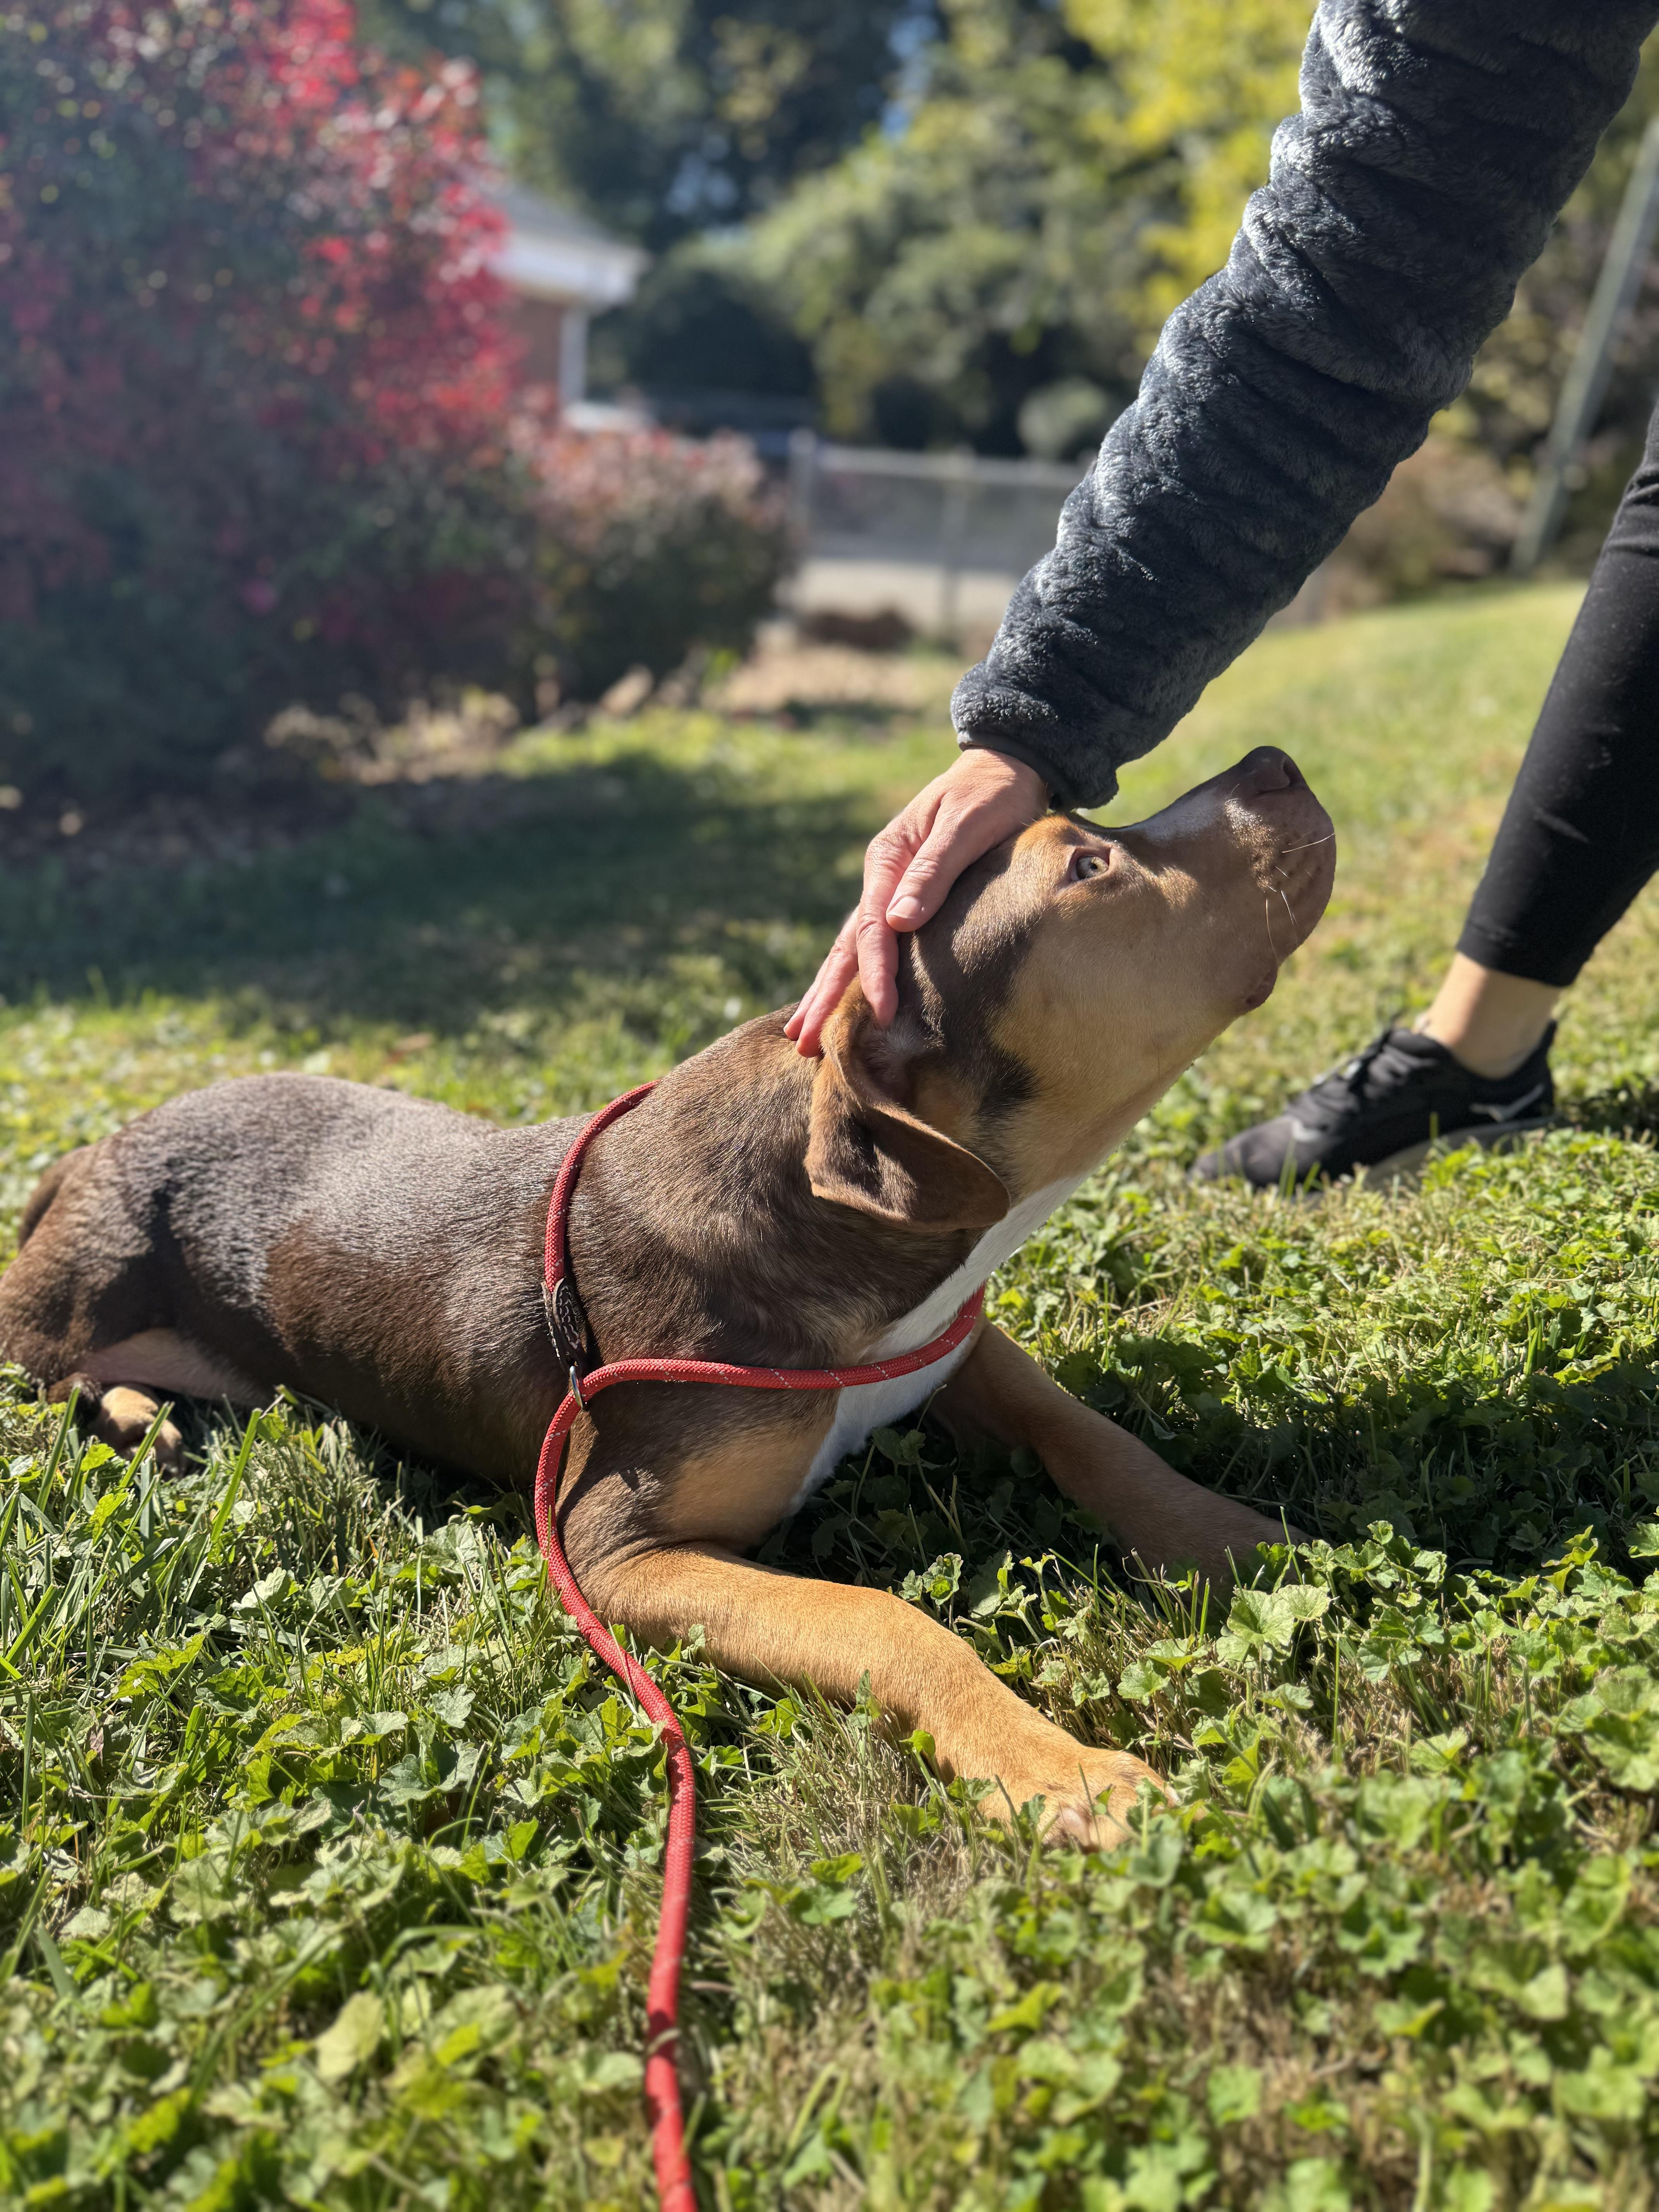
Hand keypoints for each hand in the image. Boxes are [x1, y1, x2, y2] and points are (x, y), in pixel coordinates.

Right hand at [786, 749, 1048, 1056]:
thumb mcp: (967, 826)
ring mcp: (888, 890)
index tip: (880, 1014)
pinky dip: (851, 976)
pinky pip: (869, 945)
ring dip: (826, 992)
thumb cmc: (991, 796)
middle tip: (803, 1042)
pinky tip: (838, 1002)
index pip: (872, 929)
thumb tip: (899, 921)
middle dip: (824, 996)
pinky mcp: (904, 900)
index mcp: (888, 859)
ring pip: (849, 949)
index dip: (874, 974)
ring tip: (802, 1035)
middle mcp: (880, 878)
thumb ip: (934, 871)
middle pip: (846, 946)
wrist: (1003, 771)